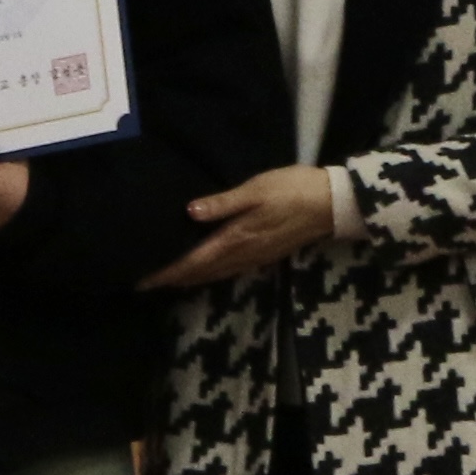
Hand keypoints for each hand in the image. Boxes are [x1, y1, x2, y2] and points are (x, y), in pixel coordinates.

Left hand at [144, 163, 340, 290]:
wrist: (332, 203)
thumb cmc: (291, 190)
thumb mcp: (255, 190)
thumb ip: (223, 203)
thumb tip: (190, 212)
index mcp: (236, 239)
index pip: (194, 261)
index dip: (168, 272)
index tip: (143, 281)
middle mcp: (243, 254)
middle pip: (202, 273)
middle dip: (174, 279)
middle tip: (147, 284)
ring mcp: (256, 256)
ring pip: (216, 274)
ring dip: (192, 279)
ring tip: (169, 280)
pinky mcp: (265, 254)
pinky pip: (230, 270)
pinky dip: (211, 274)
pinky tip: (206, 270)